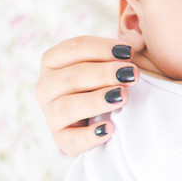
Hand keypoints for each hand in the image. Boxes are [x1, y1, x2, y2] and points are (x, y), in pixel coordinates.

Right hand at [36, 36, 136, 154]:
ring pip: (68, 107)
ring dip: (96, 100)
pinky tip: (110, 129)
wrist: (115, 117)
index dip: (101, 48)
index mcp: (54, 61)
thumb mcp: (117, 60)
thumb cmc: (113, 80)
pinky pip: (71, 140)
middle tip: (131, 74)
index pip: (73, 49)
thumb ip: (126, 47)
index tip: (129, 51)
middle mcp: (46, 87)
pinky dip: (89, 136)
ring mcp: (51, 114)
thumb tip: (135, 40)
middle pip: (71, 77)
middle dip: (103, 74)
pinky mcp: (62, 140)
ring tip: (123, 96)